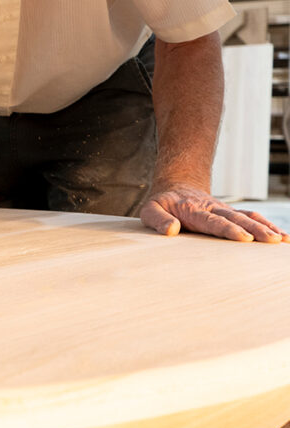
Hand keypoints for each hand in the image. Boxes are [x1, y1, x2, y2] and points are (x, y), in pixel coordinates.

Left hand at [140, 185, 289, 242]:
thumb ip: (158, 220)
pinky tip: (283, 237)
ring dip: (265, 227)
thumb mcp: (150, 210)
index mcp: (193, 211)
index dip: (228, 229)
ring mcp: (224, 210)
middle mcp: (213, 209)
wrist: (175, 187)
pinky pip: (251, 217)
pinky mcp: (231, 214)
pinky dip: (268, 225)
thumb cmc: (162, 203)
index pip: (213, 221)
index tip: (244, 238)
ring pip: (248, 217)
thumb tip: (171, 230)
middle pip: (236, 219)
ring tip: (281, 240)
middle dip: (255, 229)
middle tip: (271, 240)